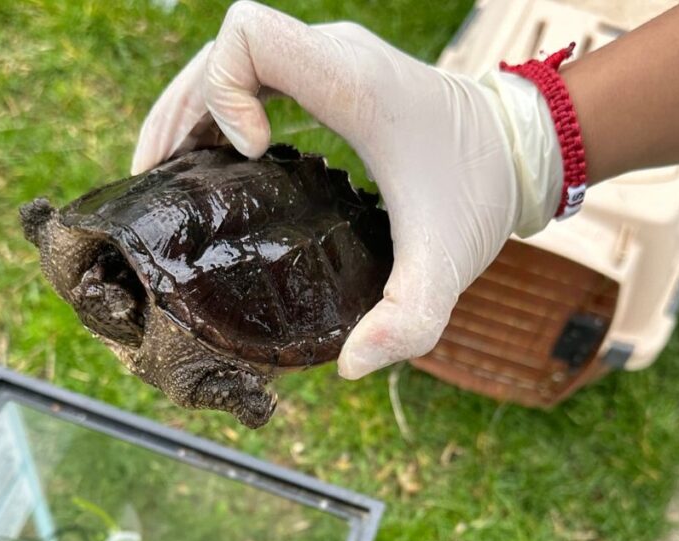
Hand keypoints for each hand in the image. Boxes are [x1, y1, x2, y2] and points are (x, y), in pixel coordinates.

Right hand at [132, 2, 562, 378]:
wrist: (520, 148)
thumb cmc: (479, 195)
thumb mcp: (448, 266)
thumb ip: (409, 320)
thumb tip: (349, 365)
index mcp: (350, 85)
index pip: (246, 37)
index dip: (221, 92)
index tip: (248, 155)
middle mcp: (333, 59)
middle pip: (221, 51)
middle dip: (179, 113)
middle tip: (157, 185)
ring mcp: (329, 63)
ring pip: (230, 60)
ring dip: (189, 114)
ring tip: (164, 180)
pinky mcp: (329, 79)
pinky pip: (253, 77)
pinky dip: (218, 115)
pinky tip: (208, 168)